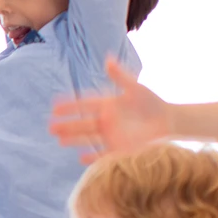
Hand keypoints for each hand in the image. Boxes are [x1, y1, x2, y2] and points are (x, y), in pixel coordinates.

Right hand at [48, 57, 172, 163]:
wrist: (167, 121)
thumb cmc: (151, 102)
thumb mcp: (135, 88)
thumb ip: (120, 76)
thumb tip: (107, 60)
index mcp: (107, 105)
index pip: (84, 105)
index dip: (70, 105)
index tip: (55, 106)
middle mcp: (105, 121)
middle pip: (82, 123)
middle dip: (67, 125)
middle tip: (50, 126)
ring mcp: (110, 135)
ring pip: (87, 138)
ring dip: (74, 139)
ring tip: (60, 140)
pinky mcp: (117, 148)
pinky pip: (102, 154)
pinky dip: (92, 157)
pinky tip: (81, 158)